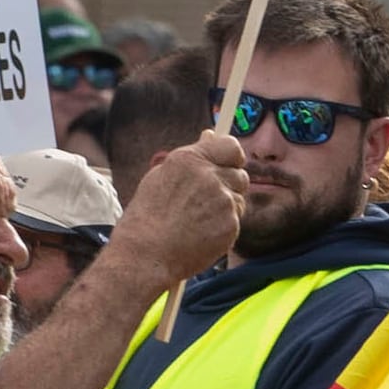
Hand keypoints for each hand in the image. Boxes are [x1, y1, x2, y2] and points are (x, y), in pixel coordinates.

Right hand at [114, 129, 248, 279]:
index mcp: (188, 159)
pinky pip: (237, 220)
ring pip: (239, 199)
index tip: (228, 165)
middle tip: (208, 201)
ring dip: (227, 207)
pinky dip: (225, 226)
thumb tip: (211, 135)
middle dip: (230, 185)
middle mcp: (208, 176)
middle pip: (240, 174)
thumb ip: (192, 159)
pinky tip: (203, 233)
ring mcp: (222, 200)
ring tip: (199, 219)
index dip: (232, 157)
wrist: (147, 252)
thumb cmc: (149, 216)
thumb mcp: (162, 177)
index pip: (231, 146)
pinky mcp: (231, 223)